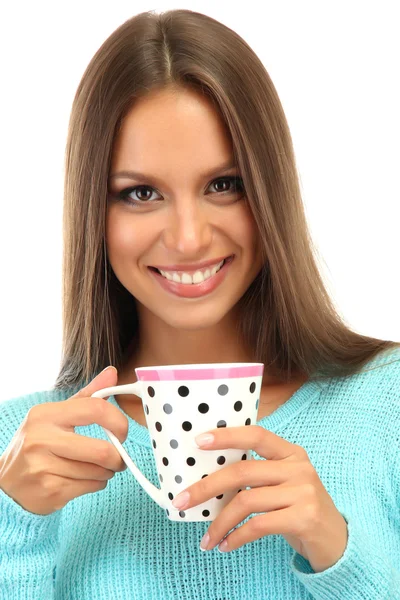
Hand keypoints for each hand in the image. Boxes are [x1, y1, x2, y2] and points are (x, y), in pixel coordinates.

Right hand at [0, 367, 127, 514]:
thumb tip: (112, 373)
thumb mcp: (57, 415)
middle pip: (102, 451)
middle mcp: (42, 439)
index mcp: (46, 414)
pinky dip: (96, 484)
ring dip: (106, 472)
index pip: (95, 409)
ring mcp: (44, 467)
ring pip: (98, 472)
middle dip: (117, 457)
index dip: (118, 421)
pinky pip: (91, 487)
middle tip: (117, 457)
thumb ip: (88, 396)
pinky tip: (84, 479)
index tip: (122, 431)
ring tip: (97, 468)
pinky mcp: (50, 490)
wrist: (9, 483)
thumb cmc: (39, 444)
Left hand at [171, 425, 347, 572]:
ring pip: (247, 501)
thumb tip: (208, 478)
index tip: (198, 441)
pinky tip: (226, 545)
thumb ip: (257, 475)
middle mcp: (298, 468)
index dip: (226, 436)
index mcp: (291, 453)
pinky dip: (236, 537)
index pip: (256, 435)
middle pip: (243, 470)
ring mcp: (303, 492)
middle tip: (181, 501)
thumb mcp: (284, 484)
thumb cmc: (300, 508)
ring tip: (206, 539)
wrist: (338, 541)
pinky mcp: (304, 518)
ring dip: (219, 522)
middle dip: (207, 487)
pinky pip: (258, 526)